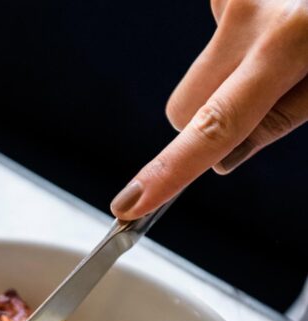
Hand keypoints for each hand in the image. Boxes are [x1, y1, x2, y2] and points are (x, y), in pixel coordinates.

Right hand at [110, 0, 307, 218]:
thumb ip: (281, 117)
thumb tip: (225, 157)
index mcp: (287, 42)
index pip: (214, 127)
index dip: (169, 171)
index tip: (131, 204)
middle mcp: (248, 11)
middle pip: (183, 108)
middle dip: (207, 121)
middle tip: (262, 100)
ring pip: (197, 75)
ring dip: (227, 77)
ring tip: (282, 51)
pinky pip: (215, 32)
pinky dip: (239, 39)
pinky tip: (275, 22)